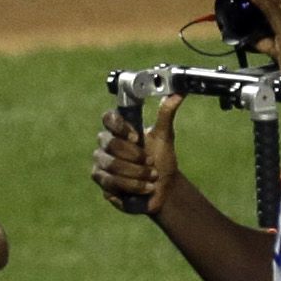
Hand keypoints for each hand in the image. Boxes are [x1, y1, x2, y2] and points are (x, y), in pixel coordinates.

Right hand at [91, 98, 180, 217]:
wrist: (163, 189)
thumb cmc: (161, 160)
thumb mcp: (165, 136)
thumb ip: (166, 113)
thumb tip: (178, 92)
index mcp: (119, 129)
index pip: (108, 118)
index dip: (120, 127)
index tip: (137, 137)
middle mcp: (106, 145)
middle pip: (110, 144)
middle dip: (135, 156)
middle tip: (150, 162)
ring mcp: (101, 163)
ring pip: (111, 165)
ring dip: (137, 173)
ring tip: (151, 178)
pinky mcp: (102, 182)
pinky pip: (111, 183)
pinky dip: (133, 186)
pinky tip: (145, 188)